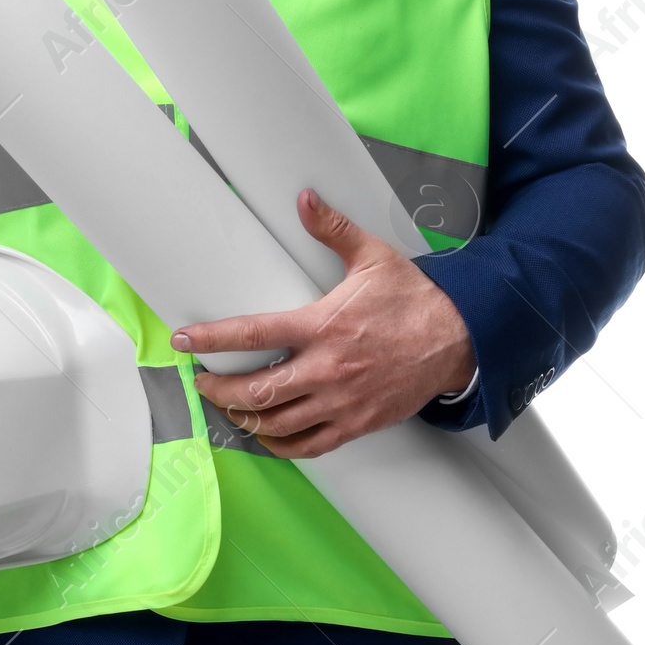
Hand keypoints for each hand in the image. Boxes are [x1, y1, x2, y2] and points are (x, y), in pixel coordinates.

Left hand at [172, 189, 476, 458]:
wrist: (459, 338)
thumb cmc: (414, 297)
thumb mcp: (371, 256)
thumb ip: (332, 229)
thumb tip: (305, 198)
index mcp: (322, 325)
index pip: (254, 334)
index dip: (212, 339)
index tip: (184, 340)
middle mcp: (327, 368)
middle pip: (256, 391)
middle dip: (219, 390)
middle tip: (201, 382)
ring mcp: (342, 401)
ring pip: (278, 422)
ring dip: (244, 418)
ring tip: (226, 408)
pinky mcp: (358, 423)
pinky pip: (310, 446)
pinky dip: (281, 445)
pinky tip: (266, 436)